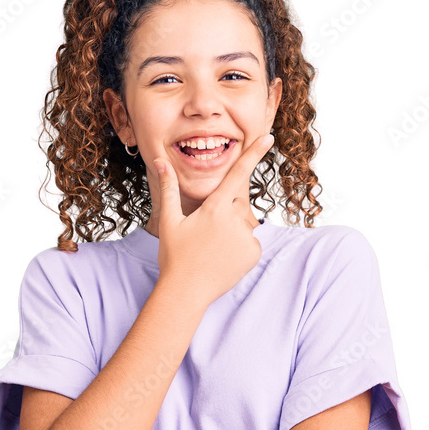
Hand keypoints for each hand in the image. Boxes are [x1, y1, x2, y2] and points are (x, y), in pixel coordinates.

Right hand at [153, 133, 273, 307]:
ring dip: (232, 234)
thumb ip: (170, 188)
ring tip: (213, 251)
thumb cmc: (175, 256)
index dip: (254, 154)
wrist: (185, 292)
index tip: (268, 137)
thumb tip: (160, 161)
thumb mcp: (169, 220)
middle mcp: (234, 220)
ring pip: (243, 226)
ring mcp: (246, 238)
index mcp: (214, 208)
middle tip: (207, 236)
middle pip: (237, 205)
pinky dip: (240, 250)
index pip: (237, 174)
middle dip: (225, 214)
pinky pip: (250, 244)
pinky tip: (224, 260)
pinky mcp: (254, 254)